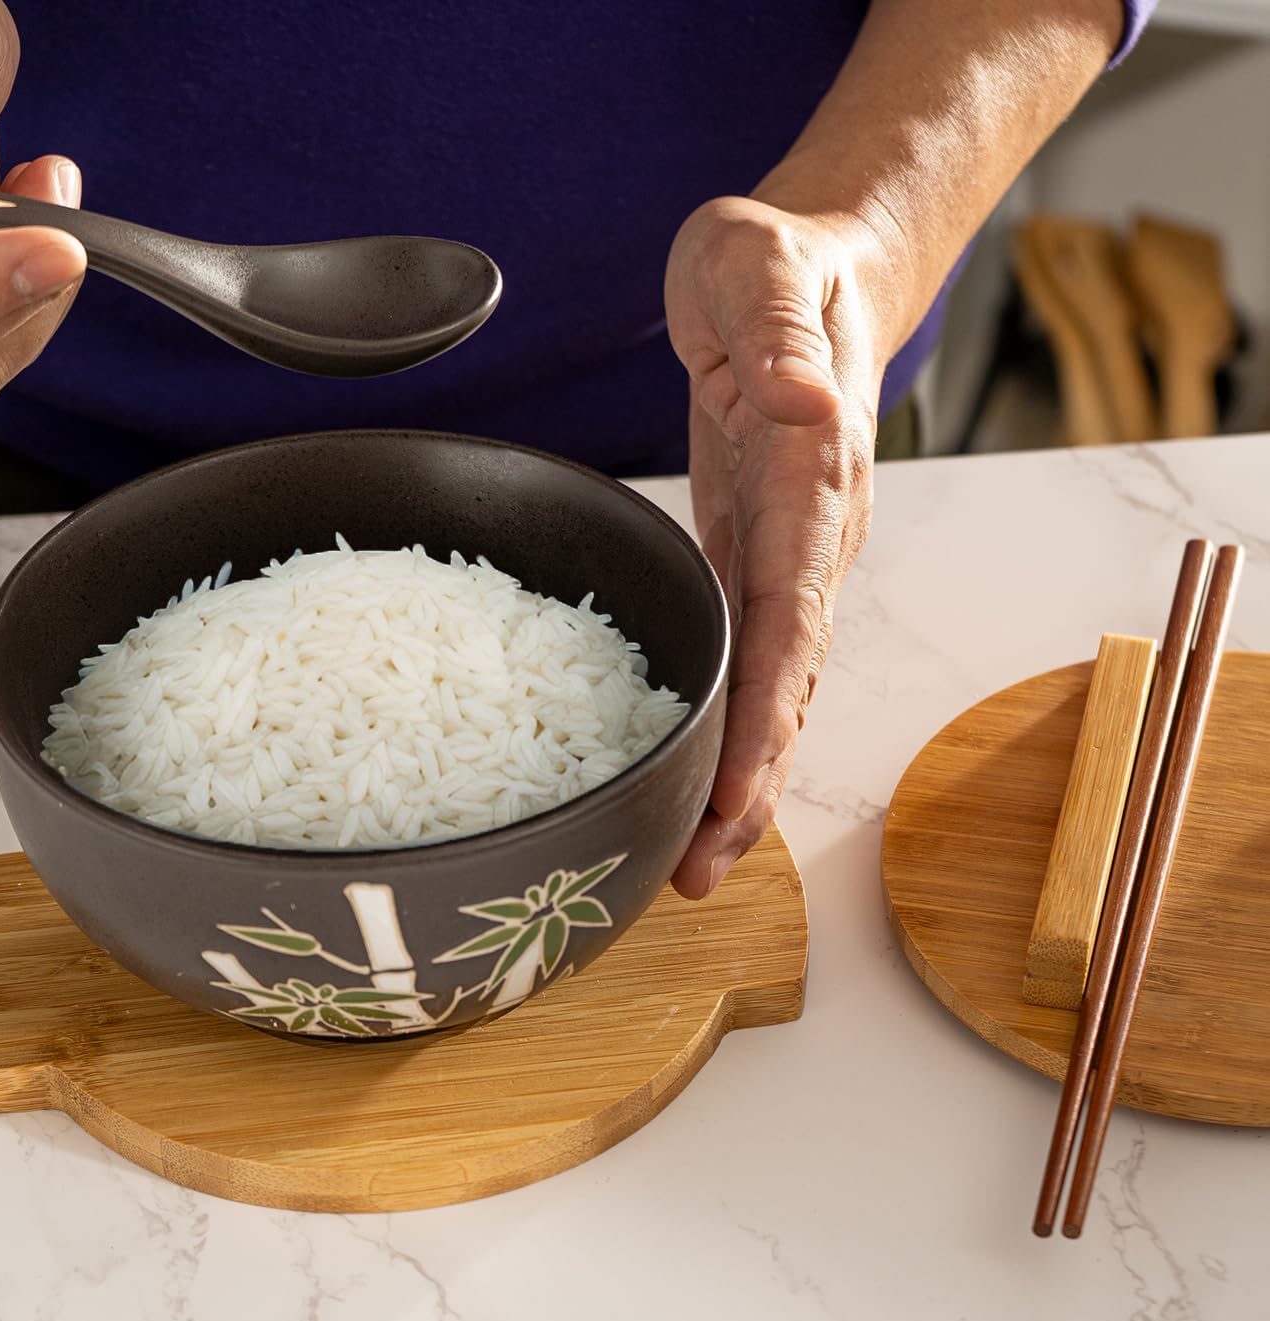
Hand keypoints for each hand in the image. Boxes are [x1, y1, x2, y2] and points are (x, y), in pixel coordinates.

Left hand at [665, 195, 885, 898]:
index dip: (765, 715)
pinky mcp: (750, 553)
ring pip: (770, 683)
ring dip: (736, 774)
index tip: (734, 797)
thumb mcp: (764, 268)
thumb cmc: (778, 264)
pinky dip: (722, 723)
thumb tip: (803, 406)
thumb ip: (781, 337)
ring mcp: (783, 553)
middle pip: (788, 680)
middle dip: (749, 781)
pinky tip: (691, 777)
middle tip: (698, 874)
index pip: (792, 618)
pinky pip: (742, 654)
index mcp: (812, 480)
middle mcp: (808, 536)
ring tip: (692, 862)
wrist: (805, 267)